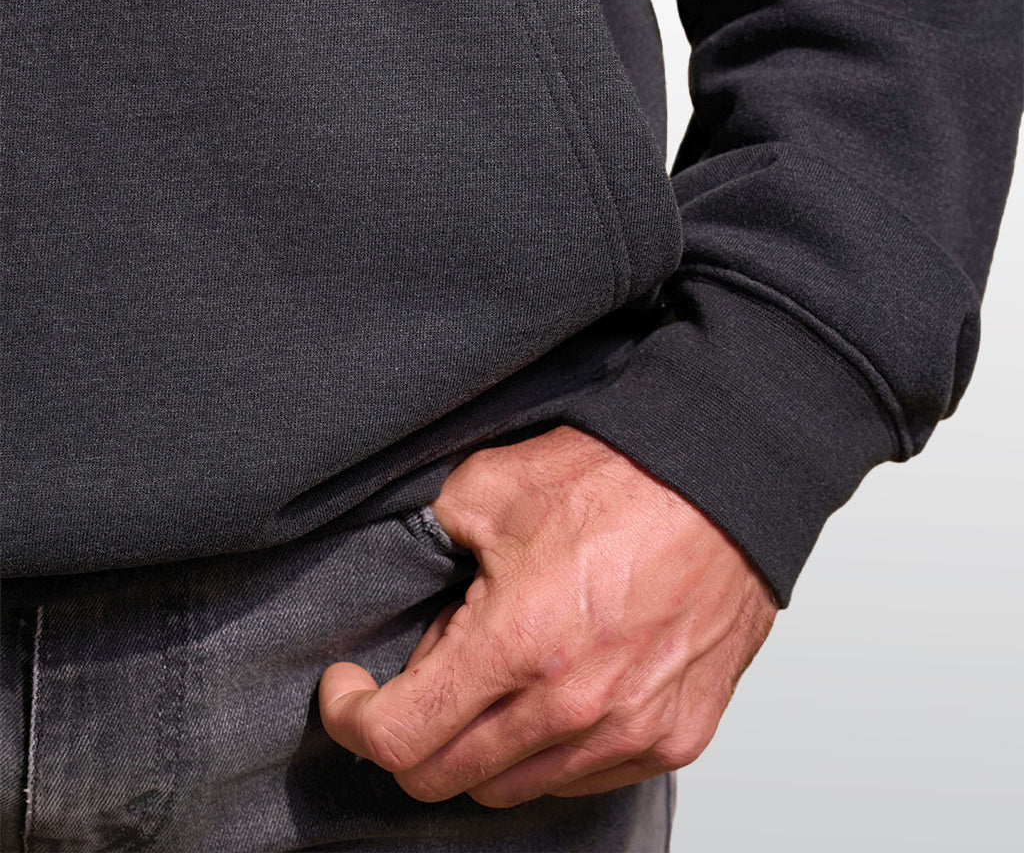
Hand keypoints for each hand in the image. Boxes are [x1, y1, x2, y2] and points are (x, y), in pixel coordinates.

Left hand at [319, 424, 777, 805]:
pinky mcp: (671, 740)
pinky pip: (580, 780)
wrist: (725, 481)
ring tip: (493, 670)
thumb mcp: (490, 486)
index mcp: (519, 643)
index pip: (399, 739)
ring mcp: (628, 733)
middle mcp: (574, 707)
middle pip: (445, 777)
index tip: (349, 690)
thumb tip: (398, 586)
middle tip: (415, 676)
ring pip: (511, 788)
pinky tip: (548, 689)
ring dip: (479, 743)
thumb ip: (427, 541)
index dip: (353, 717)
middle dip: (408, 735)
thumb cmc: (620, 477)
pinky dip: (547, 749)